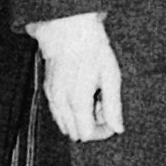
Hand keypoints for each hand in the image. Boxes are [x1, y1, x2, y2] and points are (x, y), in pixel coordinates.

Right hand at [28, 12, 124, 140]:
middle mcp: (61, 103)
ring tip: (93, 98)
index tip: (111, 119)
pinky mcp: (48, 91)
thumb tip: (118, 129)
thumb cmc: (94, 51)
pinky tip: (82, 93)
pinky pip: (59, 113)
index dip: (102, 132)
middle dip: (92, 125)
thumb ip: (113, 107)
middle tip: (103, 105)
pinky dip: (71, 110)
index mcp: (78, 102)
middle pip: (76, 133)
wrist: (70, 31)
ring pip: (65, 125)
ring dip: (81, 119)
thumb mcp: (111, 77)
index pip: (87, 134)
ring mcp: (52, 97)